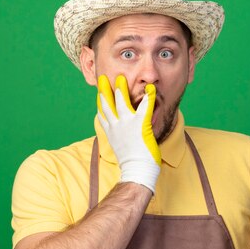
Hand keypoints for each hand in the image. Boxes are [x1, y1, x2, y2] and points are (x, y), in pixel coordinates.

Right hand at [97, 75, 160, 192]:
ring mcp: (127, 124)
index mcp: (111, 132)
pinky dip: (148, 96)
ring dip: (121, 89)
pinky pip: (145, 106)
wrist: (136, 170)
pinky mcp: (141, 124)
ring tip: (121, 78)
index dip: (100, 103)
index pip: (103, 114)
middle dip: (105, 90)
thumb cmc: (131, 162)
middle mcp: (116, 126)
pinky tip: (150, 89)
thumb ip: (119, 137)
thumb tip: (120, 134)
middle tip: (103, 79)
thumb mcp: (120, 147)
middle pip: (107, 104)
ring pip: (122, 102)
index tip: (99, 94)